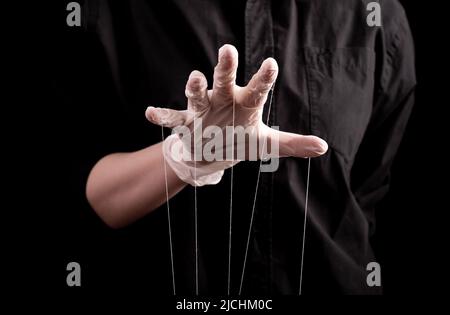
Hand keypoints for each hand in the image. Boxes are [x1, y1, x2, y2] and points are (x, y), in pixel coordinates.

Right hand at [146, 44, 327, 185]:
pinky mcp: (185, 122)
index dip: (264, 77)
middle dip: (226, 67)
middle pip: (225, 81)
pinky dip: (162, 116)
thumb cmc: (240, 139)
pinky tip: (150, 113)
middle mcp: (223, 100)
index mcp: (246, 103)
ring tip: (194, 77)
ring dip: (194, 87)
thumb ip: (293, 143)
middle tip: (228, 49)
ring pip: (197, 96)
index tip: (271, 63)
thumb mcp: (266, 144)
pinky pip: (172, 118)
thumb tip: (324, 147)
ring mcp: (203, 110)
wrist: (212, 149)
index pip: (258, 89)